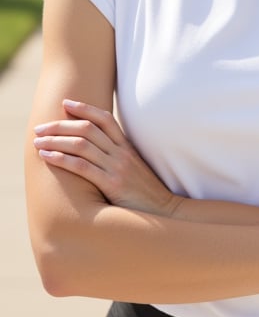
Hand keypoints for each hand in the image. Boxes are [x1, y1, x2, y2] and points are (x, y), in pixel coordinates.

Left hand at [33, 99, 183, 216]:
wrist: (163, 214)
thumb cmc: (144, 195)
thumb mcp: (133, 170)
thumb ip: (117, 158)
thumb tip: (95, 152)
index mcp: (127, 147)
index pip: (104, 119)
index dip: (84, 108)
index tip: (65, 103)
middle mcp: (122, 153)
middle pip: (87, 129)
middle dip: (60, 125)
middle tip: (39, 128)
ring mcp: (117, 167)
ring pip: (81, 145)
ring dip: (55, 140)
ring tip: (37, 141)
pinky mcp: (112, 184)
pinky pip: (82, 166)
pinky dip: (62, 158)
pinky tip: (47, 157)